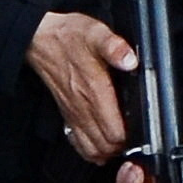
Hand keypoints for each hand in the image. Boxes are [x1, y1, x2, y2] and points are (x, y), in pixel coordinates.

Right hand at [26, 10, 141, 162]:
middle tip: (136, 137)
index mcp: (95, 90)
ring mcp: (73, 113)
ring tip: (121, 142)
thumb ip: (114, 46)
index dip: (131, 136)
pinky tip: (100, 143)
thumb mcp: (95, 32)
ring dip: (107, 150)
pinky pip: (77, 142)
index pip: (114, 132)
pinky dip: (90, 149)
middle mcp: (83, 107)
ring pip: (91, 149)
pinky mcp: (67, 114)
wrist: (39, 39)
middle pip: (105, 146)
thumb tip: (130, 60)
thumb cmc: (68, 36)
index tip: (142, 130)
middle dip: (122, 147)